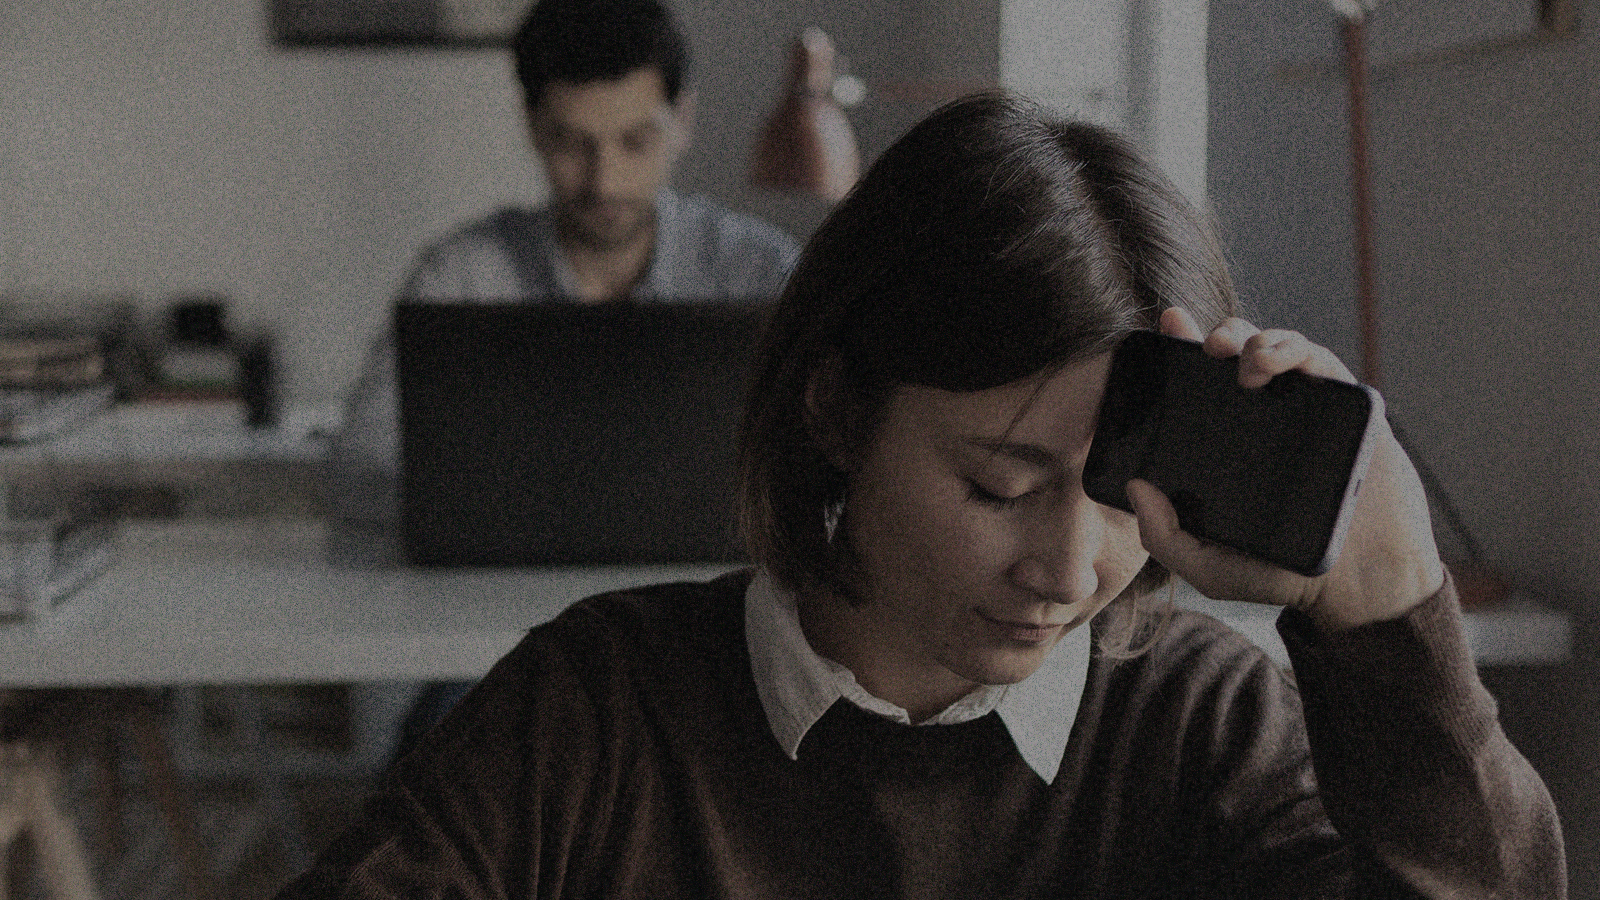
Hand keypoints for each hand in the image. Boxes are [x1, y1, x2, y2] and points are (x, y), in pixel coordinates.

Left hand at [1125, 309, 1445, 631]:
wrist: (1361, 585)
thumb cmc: (1284, 576)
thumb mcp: (1209, 566)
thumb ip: (1164, 538)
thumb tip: (1136, 490)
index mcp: (1227, 444)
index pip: (1197, 388)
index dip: (1180, 351)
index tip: (1166, 327)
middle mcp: (1262, 420)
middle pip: (1236, 355)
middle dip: (1217, 335)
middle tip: (1207, 348)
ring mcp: (1304, 410)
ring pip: (1277, 347)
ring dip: (1255, 337)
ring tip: (1242, 361)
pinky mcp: (1345, 408)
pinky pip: (1319, 361)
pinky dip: (1294, 349)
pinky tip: (1272, 363)